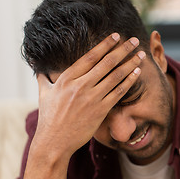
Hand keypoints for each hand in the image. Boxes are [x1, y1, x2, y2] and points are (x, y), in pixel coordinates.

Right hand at [31, 33, 143, 162]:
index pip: (90, 56)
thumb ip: (43, 78)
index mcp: (67, 78)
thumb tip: (38, 68)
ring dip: (130, 64)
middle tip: (134, 41)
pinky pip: (118, 92)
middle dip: (123, 49)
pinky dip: (129, 81)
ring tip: (141, 55)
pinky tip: (137, 73)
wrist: (54, 142)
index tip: (116, 36)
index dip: (105, 44)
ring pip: (115, 76)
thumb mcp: (43, 94)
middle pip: (107, 62)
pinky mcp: (101, 110)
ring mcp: (92, 98)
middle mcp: (81, 85)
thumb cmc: (49, 118)